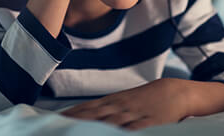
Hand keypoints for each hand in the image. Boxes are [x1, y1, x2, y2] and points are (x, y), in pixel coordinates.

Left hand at [60, 78, 190, 130]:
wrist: (171, 92)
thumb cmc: (142, 100)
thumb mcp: (121, 101)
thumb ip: (101, 109)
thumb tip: (77, 116)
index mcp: (111, 102)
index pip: (85, 109)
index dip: (69, 115)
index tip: (51, 120)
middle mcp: (119, 108)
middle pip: (92, 116)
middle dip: (75, 122)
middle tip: (56, 127)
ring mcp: (133, 115)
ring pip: (109, 123)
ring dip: (93, 127)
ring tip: (75, 130)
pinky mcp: (148, 124)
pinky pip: (134, 129)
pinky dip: (124, 132)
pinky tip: (111, 133)